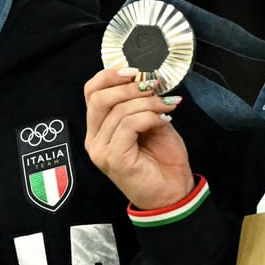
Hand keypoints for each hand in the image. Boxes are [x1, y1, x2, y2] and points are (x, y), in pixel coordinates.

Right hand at [81, 66, 196, 211]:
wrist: (173, 193)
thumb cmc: (162, 161)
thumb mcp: (152, 122)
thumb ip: (143, 104)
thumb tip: (147, 81)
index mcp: (98, 129)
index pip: (91, 92)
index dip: (110, 75)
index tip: (136, 71)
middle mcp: (94, 140)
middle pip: (99, 98)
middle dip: (130, 87)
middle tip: (155, 86)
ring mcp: (101, 151)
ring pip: (118, 110)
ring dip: (148, 102)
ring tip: (168, 105)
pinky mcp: (114, 159)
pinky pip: (128, 125)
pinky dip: (149, 117)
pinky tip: (164, 120)